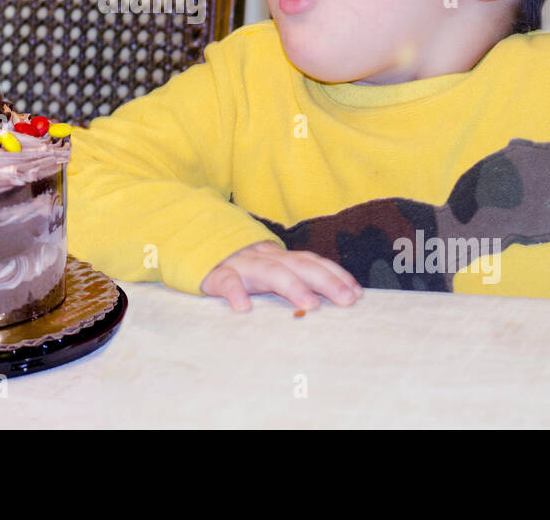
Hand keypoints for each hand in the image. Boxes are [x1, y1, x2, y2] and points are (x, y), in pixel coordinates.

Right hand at [200, 240, 363, 312]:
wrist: (192, 241)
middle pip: (300, 265)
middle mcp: (264, 257)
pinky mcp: (215, 273)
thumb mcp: (265, 267)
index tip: (357, 293)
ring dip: (292, 286)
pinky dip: (235, 292)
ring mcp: (240, 264)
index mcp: (278, 257)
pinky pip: (226, 281)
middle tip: (347, 300)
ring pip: (269, 272)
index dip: (335, 274)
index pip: (312, 262)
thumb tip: (327, 296)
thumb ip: (290, 276)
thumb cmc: (237, 265)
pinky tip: (244, 307)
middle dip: (326, 281)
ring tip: (309, 305)